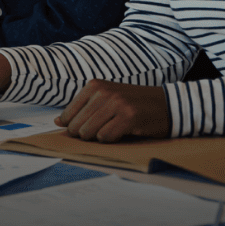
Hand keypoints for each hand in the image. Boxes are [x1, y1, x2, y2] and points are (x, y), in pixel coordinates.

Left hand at [55, 80, 170, 141]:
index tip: (89, 126)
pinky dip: (112, 140)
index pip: (68, 114)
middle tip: (105, 128)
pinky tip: (123, 131)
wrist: (166, 104)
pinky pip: (105, 137)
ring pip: (88, 133)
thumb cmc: (133, 104)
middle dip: (87, 134)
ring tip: (114, 128)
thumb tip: (58, 122)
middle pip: (77, 126)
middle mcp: (103, 92)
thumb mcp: (106, 99)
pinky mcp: (128, 116)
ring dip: (99, 137)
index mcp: (94, 85)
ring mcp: (116, 103)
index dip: (74, 127)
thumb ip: (82, 109)